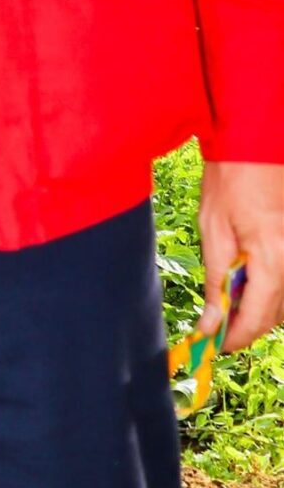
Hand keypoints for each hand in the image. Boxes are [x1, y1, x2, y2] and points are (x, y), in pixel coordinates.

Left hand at [198, 160, 283, 354]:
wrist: (254, 141)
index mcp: (273, 257)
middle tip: (215, 327)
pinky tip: (245, 279)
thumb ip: (217, 280)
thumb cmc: (229, 178)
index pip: (258, 317)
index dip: (235, 337)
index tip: (213, 345)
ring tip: (227, 301)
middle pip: (275, 314)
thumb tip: (211, 323)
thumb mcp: (213, 229)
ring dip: (257, 308)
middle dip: (245, 326)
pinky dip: (268, 288)